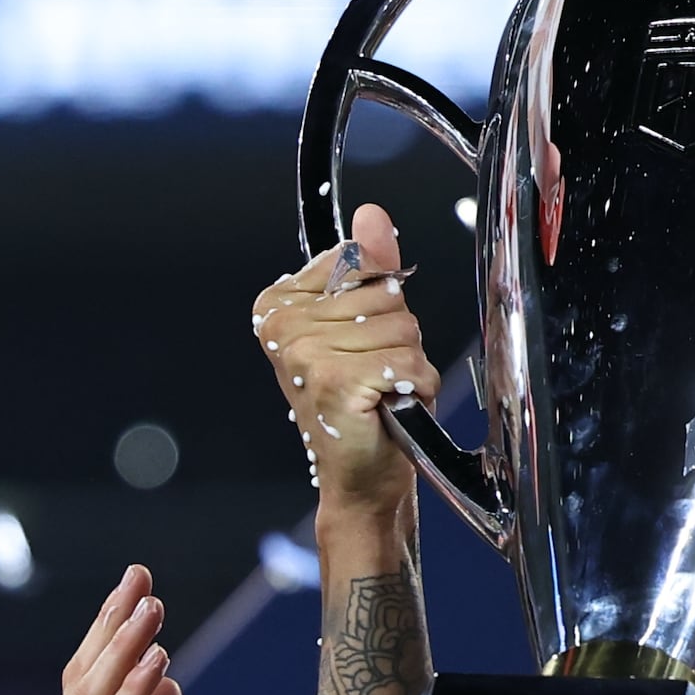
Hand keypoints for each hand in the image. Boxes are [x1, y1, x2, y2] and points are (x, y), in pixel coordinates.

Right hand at [254, 205, 447, 521]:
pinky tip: (389, 409)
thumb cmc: (363, 409)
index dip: (378, 307)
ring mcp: (305, 351)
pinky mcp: (334, 380)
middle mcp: (284, 323)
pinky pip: (407, 360)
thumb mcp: (366, 327)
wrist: (360, 480)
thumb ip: (369, 267)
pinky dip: (414, 387)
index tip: (357, 346)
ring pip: (402, 327)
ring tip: (381, 394)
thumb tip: (372, 215)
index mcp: (280, 303)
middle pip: (386, 294)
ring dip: (407, 365)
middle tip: (374, 378)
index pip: (360, 263)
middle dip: (397, 338)